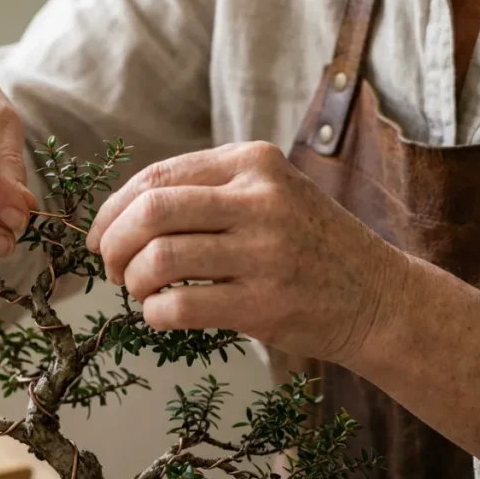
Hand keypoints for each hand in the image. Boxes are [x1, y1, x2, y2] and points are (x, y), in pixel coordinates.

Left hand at [86, 142, 408, 362]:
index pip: (157, 177)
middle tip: (112, 267)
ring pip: (160, 258)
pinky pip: (180, 306)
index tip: (100, 237)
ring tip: (139, 291)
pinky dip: (155, 314)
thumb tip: (123, 213)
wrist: (379, 298)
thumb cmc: (309, 246)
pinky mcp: (266, 303)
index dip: (113, 210)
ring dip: (133, 281)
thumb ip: (208, 190)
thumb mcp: (269, 193)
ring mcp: (266, 252)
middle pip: (150, 211)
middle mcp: (260, 199)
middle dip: (114, 243)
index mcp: (253, 162)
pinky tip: (162, 315)